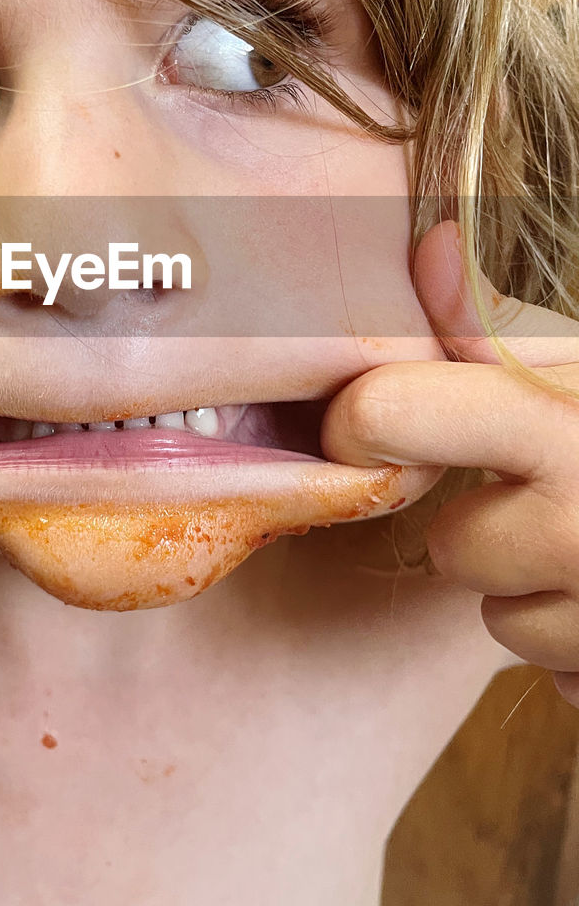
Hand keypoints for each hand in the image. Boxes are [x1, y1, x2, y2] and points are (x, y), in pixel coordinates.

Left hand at [320, 219, 578, 706]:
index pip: (388, 415)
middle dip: (490, 526)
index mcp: (565, 423)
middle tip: (560, 487)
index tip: (371, 429)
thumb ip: (507, 318)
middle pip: (450, 547)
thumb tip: (428, 247)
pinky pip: (565, 676)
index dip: (364, 423)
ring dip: (543, 591)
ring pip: (505, 621)